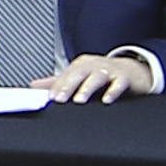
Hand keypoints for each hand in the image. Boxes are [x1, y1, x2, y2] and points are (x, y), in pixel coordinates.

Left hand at [37, 50, 157, 104]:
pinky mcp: (125, 77)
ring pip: (97, 77)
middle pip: (78, 74)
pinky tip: (106, 100)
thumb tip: (34, 85)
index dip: (57, 86)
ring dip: (87, 88)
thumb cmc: (102, 75)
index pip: (66, 75)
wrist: (132, 71)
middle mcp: (93, 65)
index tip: (49, 98)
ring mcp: (110, 70)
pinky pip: (119, 83)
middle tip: (59, 99)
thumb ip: (58, 82)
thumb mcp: (79, 77)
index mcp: (80, 65)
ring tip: (79, 100)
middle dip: (67, 86)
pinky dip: (113, 91)